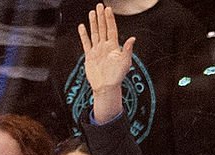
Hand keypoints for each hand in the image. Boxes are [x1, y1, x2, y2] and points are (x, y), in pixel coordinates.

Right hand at [78, 3, 133, 121]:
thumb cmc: (117, 76)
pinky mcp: (89, 56)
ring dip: (93, 23)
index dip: (110, 19)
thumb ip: (127, 50)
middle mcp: (105, 46)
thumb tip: (132, 38)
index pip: (111, 29)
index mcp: (113, 46)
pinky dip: (83, 35)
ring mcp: (97, 50)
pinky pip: (86, 43)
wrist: (106, 86)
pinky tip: (82, 27)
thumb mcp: (125, 62)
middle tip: (99, 6)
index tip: (108, 9)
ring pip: (94, 33)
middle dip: (101, 17)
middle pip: (102, 28)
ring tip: (91, 13)